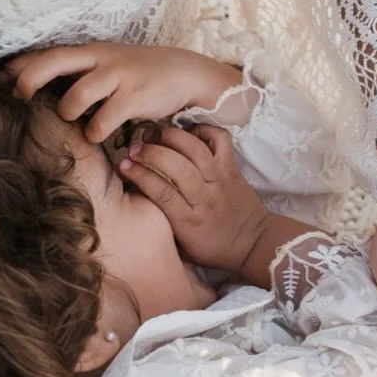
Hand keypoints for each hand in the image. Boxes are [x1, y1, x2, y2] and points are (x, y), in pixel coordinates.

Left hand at [6, 43, 240, 142]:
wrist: (183, 73)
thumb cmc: (135, 74)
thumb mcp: (104, 65)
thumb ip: (74, 73)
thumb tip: (29, 84)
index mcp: (88, 51)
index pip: (45, 53)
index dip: (18, 66)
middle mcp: (99, 59)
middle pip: (52, 62)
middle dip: (28, 80)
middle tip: (18, 98)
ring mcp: (117, 76)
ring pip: (74, 97)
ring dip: (67, 113)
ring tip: (76, 120)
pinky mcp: (134, 97)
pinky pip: (101, 121)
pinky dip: (95, 132)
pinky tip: (100, 133)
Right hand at [118, 123, 297, 277]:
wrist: (252, 243)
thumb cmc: (211, 247)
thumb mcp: (181, 245)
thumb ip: (161, 221)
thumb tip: (136, 196)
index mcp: (189, 221)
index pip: (161, 193)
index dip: (140, 175)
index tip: (123, 165)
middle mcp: (205, 198)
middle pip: (177, 167)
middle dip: (151, 152)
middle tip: (135, 147)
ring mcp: (220, 179)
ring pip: (196, 150)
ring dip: (171, 136)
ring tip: (154, 134)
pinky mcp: (232, 167)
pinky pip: (220, 139)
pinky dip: (203, 129)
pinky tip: (187, 132)